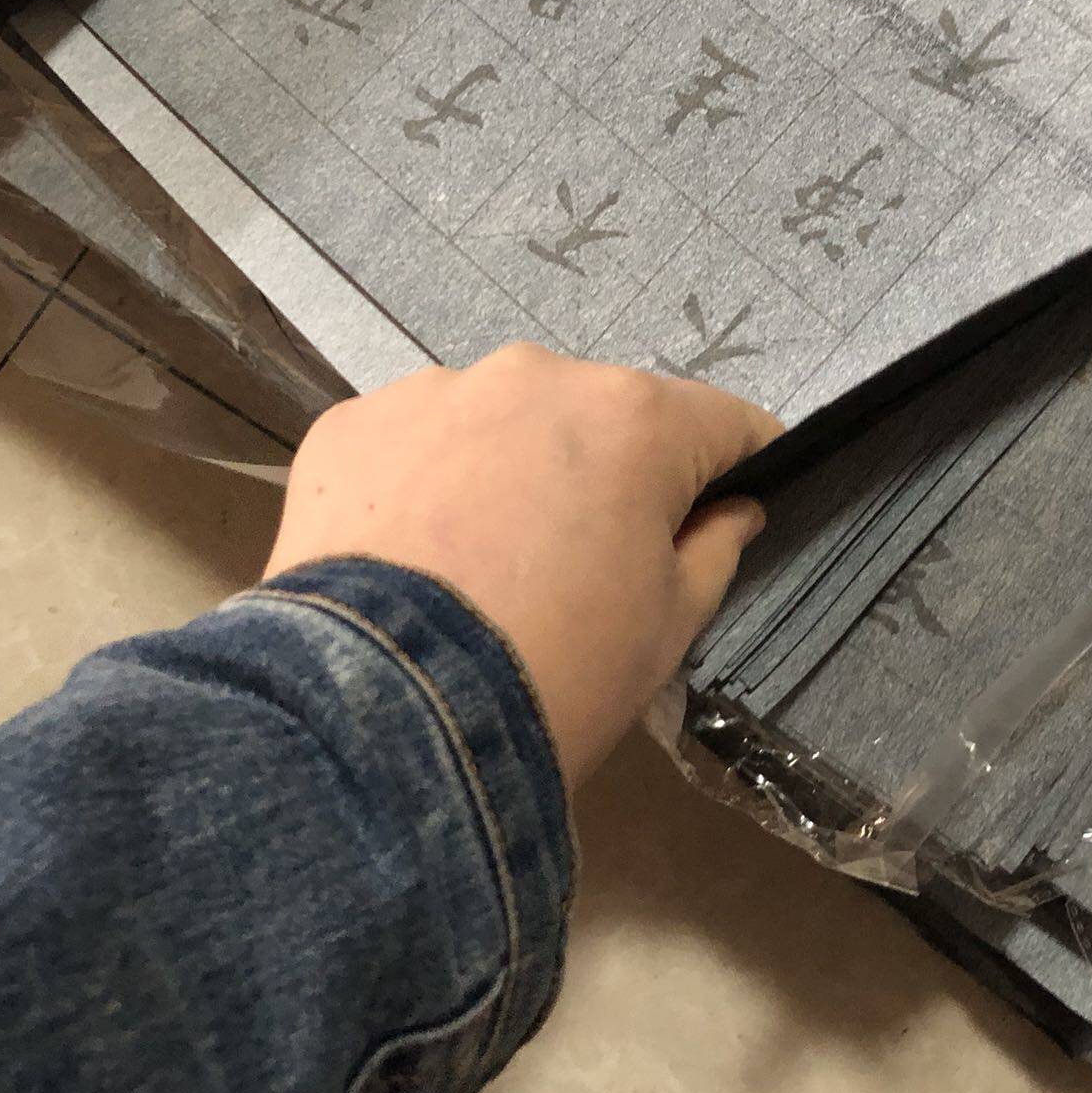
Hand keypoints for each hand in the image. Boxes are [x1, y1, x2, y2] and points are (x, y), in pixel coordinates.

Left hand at [264, 345, 782, 783]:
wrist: (383, 716)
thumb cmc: (556, 670)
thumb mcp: (669, 626)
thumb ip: (715, 549)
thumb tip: (732, 510)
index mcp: (635, 418)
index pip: (723, 421)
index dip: (740, 464)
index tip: (733, 503)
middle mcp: (537, 376)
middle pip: (603, 415)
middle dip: (608, 471)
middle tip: (585, 560)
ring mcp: (436, 393)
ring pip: (501, 423)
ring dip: (510, 470)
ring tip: (481, 564)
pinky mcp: (352, 427)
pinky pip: (413, 444)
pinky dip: (424, 485)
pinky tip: (410, 559)